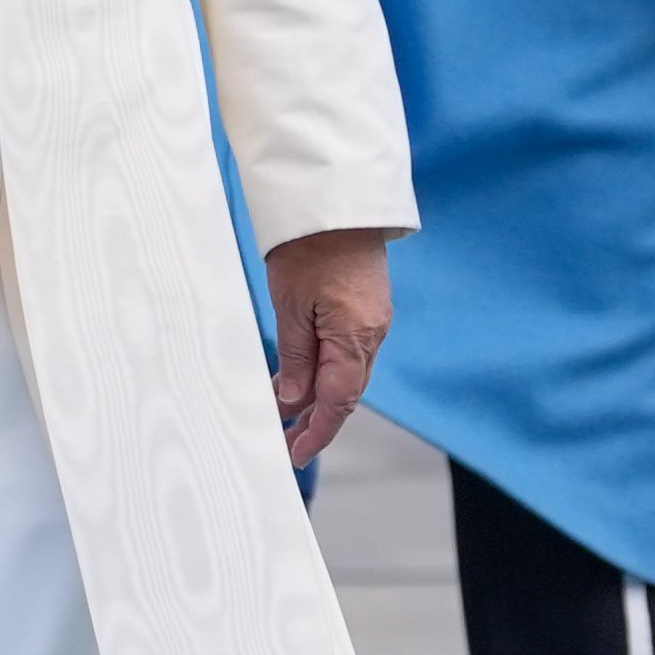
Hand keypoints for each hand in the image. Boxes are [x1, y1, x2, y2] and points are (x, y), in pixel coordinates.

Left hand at [263, 226, 388, 464]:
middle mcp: (371, 334)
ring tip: (282, 411)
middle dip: (315, 419)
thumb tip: (293, 398)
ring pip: (344, 372)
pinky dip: (323, 368)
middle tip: (284, 440)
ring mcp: (371, 321)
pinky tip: (299, 374)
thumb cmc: (310, 245)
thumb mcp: (291, 304)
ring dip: (317, 394)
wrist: (335, 200)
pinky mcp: (364, 308)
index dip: (317, 432)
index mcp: (356, 337)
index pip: (338, 402)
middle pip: (344, 392)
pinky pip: (345, 350)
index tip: (295, 454)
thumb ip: (295, 355)